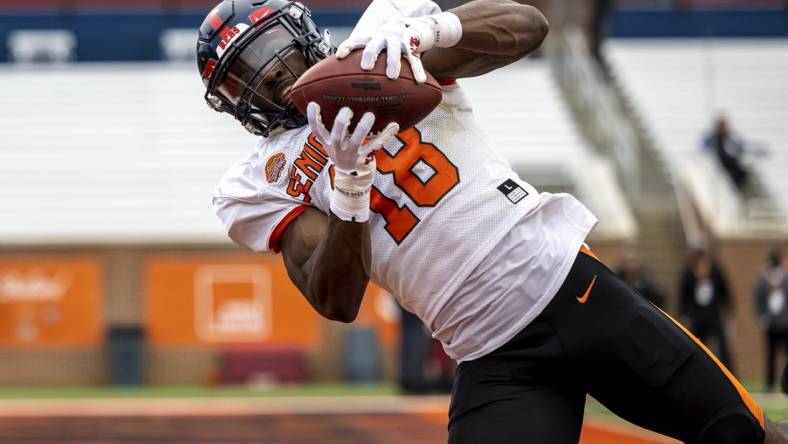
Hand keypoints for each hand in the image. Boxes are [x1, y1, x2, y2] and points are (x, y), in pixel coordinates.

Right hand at [306, 102, 398, 175]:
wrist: (352, 179)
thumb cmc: (344, 153)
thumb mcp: (334, 144)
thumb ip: (334, 128)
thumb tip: (336, 101)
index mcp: (328, 143)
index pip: (317, 131)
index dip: (313, 118)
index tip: (314, 103)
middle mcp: (338, 149)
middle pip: (336, 136)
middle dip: (341, 123)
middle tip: (347, 110)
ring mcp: (351, 155)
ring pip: (356, 141)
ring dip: (362, 128)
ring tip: (369, 115)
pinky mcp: (365, 159)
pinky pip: (376, 146)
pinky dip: (385, 135)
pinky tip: (394, 126)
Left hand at [336, 12, 461, 83]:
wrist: (409, 27)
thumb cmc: (386, 44)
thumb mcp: (375, 46)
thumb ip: (364, 60)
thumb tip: (347, 83)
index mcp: (371, 38)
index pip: (355, 41)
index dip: (346, 48)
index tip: (339, 56)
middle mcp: (382, 37)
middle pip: (373, 45)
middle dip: (369, 55)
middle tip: (366, 67)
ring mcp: (397, 39)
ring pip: (394, 52)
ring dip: (392, 63)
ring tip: (392, 76)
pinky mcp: (412, 43)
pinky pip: (415, 59)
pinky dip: (417, 70)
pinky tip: (419, 80)